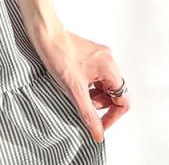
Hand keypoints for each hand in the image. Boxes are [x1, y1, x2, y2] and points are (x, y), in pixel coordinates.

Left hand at [31, 25, 129, 143]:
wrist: (45, 34)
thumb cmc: (58, 55)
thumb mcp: (74, 90)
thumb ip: (89, 114)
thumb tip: (98, 134)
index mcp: (109, 67)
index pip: (123, 100)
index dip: (113, 116)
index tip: (100, 125)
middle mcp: (108, 60)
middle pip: (115, 93)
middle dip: (101, 105)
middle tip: (85, 106)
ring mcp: (100, 57)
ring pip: (105, 86)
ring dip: (95, 96)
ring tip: (78, 95)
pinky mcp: (91, 56)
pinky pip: (97, 77)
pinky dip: (90, 86)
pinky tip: (76, 86)